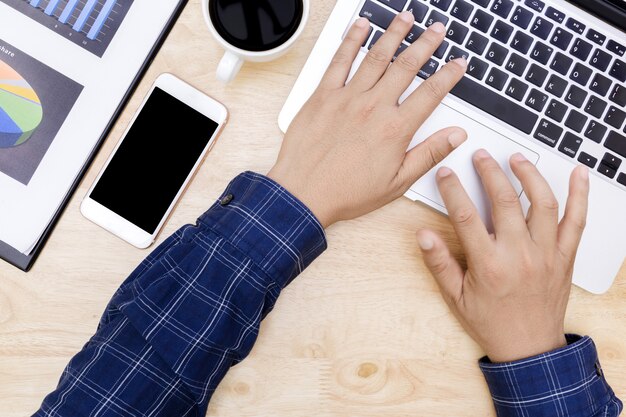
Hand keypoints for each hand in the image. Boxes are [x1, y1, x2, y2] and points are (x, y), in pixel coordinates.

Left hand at [268, 13, 467, 227]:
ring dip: (394, 34)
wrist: (304, 194)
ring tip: (407, 18)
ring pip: (376, 57)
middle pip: (407, 66)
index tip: (459, 63)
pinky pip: (340, 61)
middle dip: (426, 44)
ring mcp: (347, 98)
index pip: (431, 93)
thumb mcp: (397, 183)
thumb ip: (428, 155)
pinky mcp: (323, 95)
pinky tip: (361, 26)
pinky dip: (352, 40)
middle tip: (437, 30)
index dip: (448, 75)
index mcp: (395, 129)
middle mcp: (374, 107)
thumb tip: (456, 136)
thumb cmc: (346, 192)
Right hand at [417, 150, 589, 362]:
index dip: (453, 190)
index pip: (466, 216)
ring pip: (543, 203)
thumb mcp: (455, 297)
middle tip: (481, 157)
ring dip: (530, 175)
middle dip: (490, 172)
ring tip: (517, 159)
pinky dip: (580, 195)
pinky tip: (579, 175)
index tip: (446, 173)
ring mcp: (546, 254)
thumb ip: (439, 263)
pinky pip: (577, 221)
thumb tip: (423, 235)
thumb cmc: (492, 322)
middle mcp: (520, 255)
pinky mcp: (565, 257)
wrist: (529, 348)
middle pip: (506, 201)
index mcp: (489, 265)